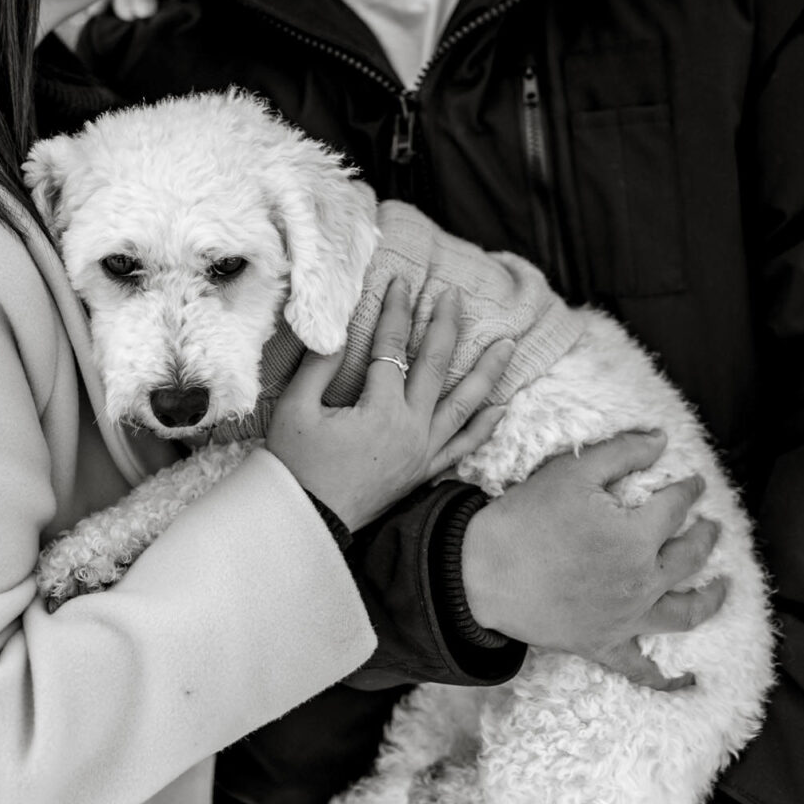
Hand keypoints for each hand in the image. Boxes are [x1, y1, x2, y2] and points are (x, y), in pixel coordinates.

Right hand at [266, 283, 513, 531]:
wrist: (308, 520)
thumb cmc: (295, 466)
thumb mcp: (296, 410)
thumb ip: (319, 366)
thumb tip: (337, 329)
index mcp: (380, 411)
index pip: (393, 348)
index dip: (397, 311)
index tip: (402, 282)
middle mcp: (411, 429)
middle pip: (437, 367)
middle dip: (446, 325)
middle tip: (455, 295)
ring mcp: (423, 452)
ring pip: (464, 405)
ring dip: (486, 372)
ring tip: (507, 344)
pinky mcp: (424, 472)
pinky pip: (462, 446)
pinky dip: (484, 426)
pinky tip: (500, 408)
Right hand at [460, 429, 726, 690]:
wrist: (483, 574)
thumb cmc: (525, 519)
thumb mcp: (571, 471)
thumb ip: (622, 452)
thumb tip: (660, 440)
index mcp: (636, 536)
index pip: (676, 507)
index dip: (689, 490)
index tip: (696, 482)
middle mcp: (642, 581)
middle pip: (689, 557)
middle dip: (706, 537)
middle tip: (713, 526)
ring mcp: (626, 619)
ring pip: (683, 614)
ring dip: (709, 599)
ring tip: (723, 588)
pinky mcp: (604, 645)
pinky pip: (642, 669)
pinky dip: (666, 678)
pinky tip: (685, 681)